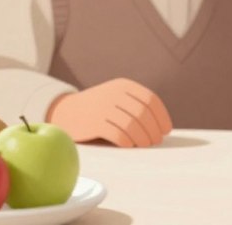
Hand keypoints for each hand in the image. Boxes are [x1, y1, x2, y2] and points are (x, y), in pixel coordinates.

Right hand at [47, 78, 172, 147]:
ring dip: (142, 138)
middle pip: (143, 113)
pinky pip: (117, 134)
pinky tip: (130, 145)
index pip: (150, 100)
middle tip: (156, 141)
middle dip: (153, 129)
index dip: (161, 116)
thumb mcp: (116, 98)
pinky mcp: (94, 123)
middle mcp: (114, 94)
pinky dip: (127, 141)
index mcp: (123, 86)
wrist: (65, 111)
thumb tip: (161, 126)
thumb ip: (135, 106)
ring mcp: (103, 108)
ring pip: (132, 125)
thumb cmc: (98, 108)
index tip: (166, 130)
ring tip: (145, 145)